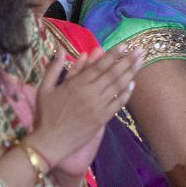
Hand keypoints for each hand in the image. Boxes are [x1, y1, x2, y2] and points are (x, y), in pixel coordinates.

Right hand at [28, 47, 143, 166]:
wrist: (50, 142)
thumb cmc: (46, 114)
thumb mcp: (44, 88)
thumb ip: (54, 68)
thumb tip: (61, 48)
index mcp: (76, 84)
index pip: (98, 66)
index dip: (113, 54)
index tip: (124, 45)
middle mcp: (90, 94)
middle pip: (112, 74)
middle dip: (127, 60)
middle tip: (140, 50)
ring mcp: (98, 107)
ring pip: (118, 87)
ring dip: (130, 73)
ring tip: (141, 62)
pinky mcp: (102, 119)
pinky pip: (118, 104)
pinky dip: (126, 94)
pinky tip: (133, 84)